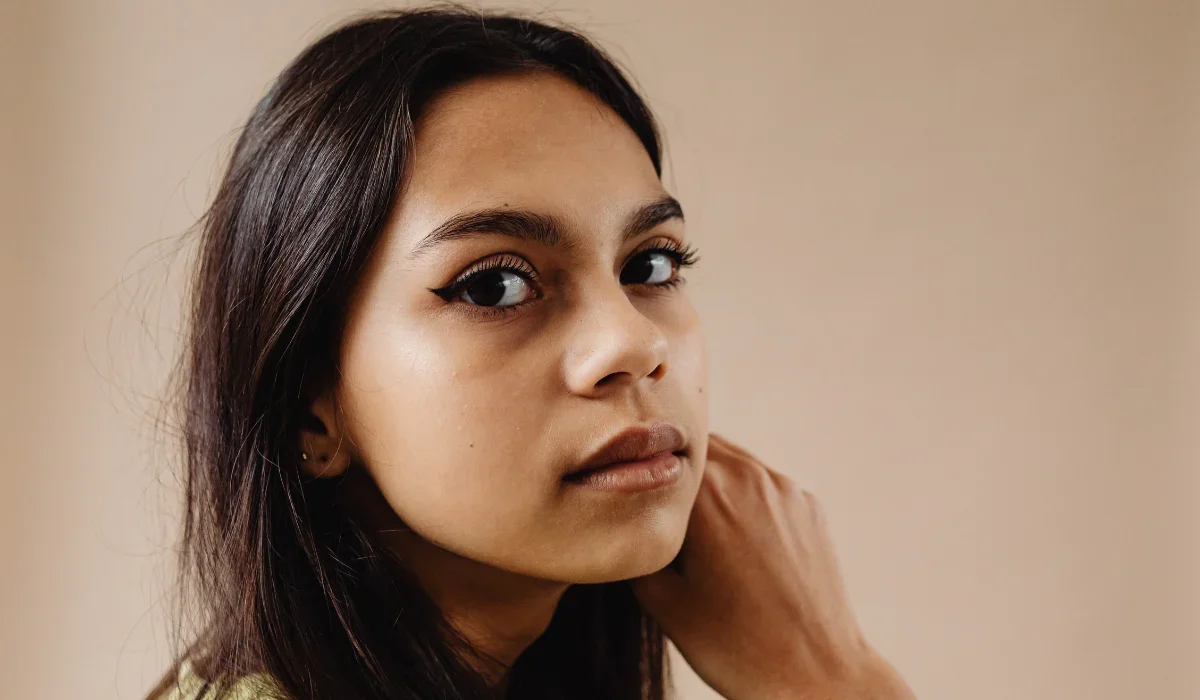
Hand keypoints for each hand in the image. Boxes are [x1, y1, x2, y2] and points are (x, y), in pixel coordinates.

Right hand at [632, 433, 914, 699]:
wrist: (814, 675)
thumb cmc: (732, 644)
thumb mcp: (660, 598)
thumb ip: (636, 541)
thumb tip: (623, 512)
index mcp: (705, 491)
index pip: (658, 447)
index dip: (639, 463)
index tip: (629, 487)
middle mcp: (747, 475)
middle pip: (696, 445)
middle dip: (675, 469)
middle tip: (659, 506)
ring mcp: (784, 488)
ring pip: (733, 461)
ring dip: (711, 482)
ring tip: (698, 529)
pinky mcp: (809, 506)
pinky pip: (764, 485)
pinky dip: (745, 501)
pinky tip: (737, 545)